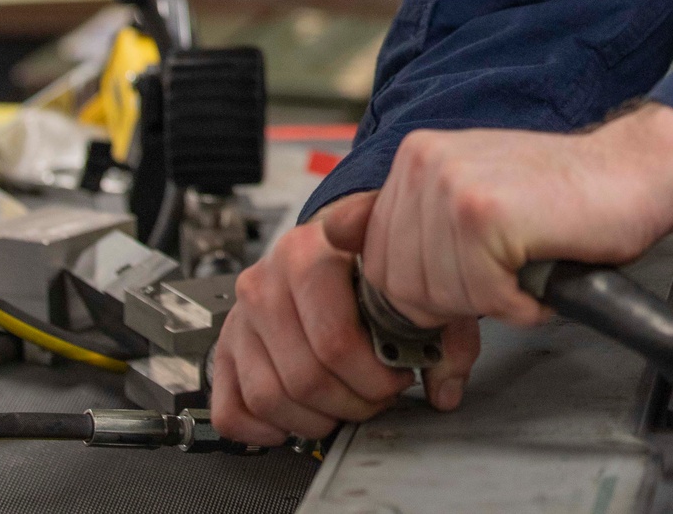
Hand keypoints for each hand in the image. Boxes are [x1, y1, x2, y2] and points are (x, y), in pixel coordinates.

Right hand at [210, 206, 480, 444]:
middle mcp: (266, 282)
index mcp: (309, 253)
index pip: (335, 341)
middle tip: (379, 398)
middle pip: (305, 376)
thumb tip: (445, 386)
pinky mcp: (227, 348)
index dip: (375, 377)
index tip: (401, 377)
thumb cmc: (368, 262)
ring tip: (346, 405)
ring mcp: (242, 317)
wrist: (329, 243)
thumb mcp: (413, 277)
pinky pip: (231, 409)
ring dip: (316, 419)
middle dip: (353, 403)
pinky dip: (265, 428)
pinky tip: (299, 418)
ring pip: (270, 398)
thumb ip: (442, 328)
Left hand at [324, 104, 672, 331]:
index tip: (462, 291)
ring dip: (492, 301)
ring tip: (523, 268)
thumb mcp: (467, 196)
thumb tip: (337, 236)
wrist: (626, 174)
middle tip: (502, 281)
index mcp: (413, 157)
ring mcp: (452, 185)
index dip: (424, 293)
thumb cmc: (556, 197)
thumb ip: (412, 222)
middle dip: (456, 302)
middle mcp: (423, 162)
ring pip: (440, 295)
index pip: (378, 260)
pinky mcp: (485, 214)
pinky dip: (520, 305)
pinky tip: (539, 273)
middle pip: (401, 285)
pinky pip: (483, 298)